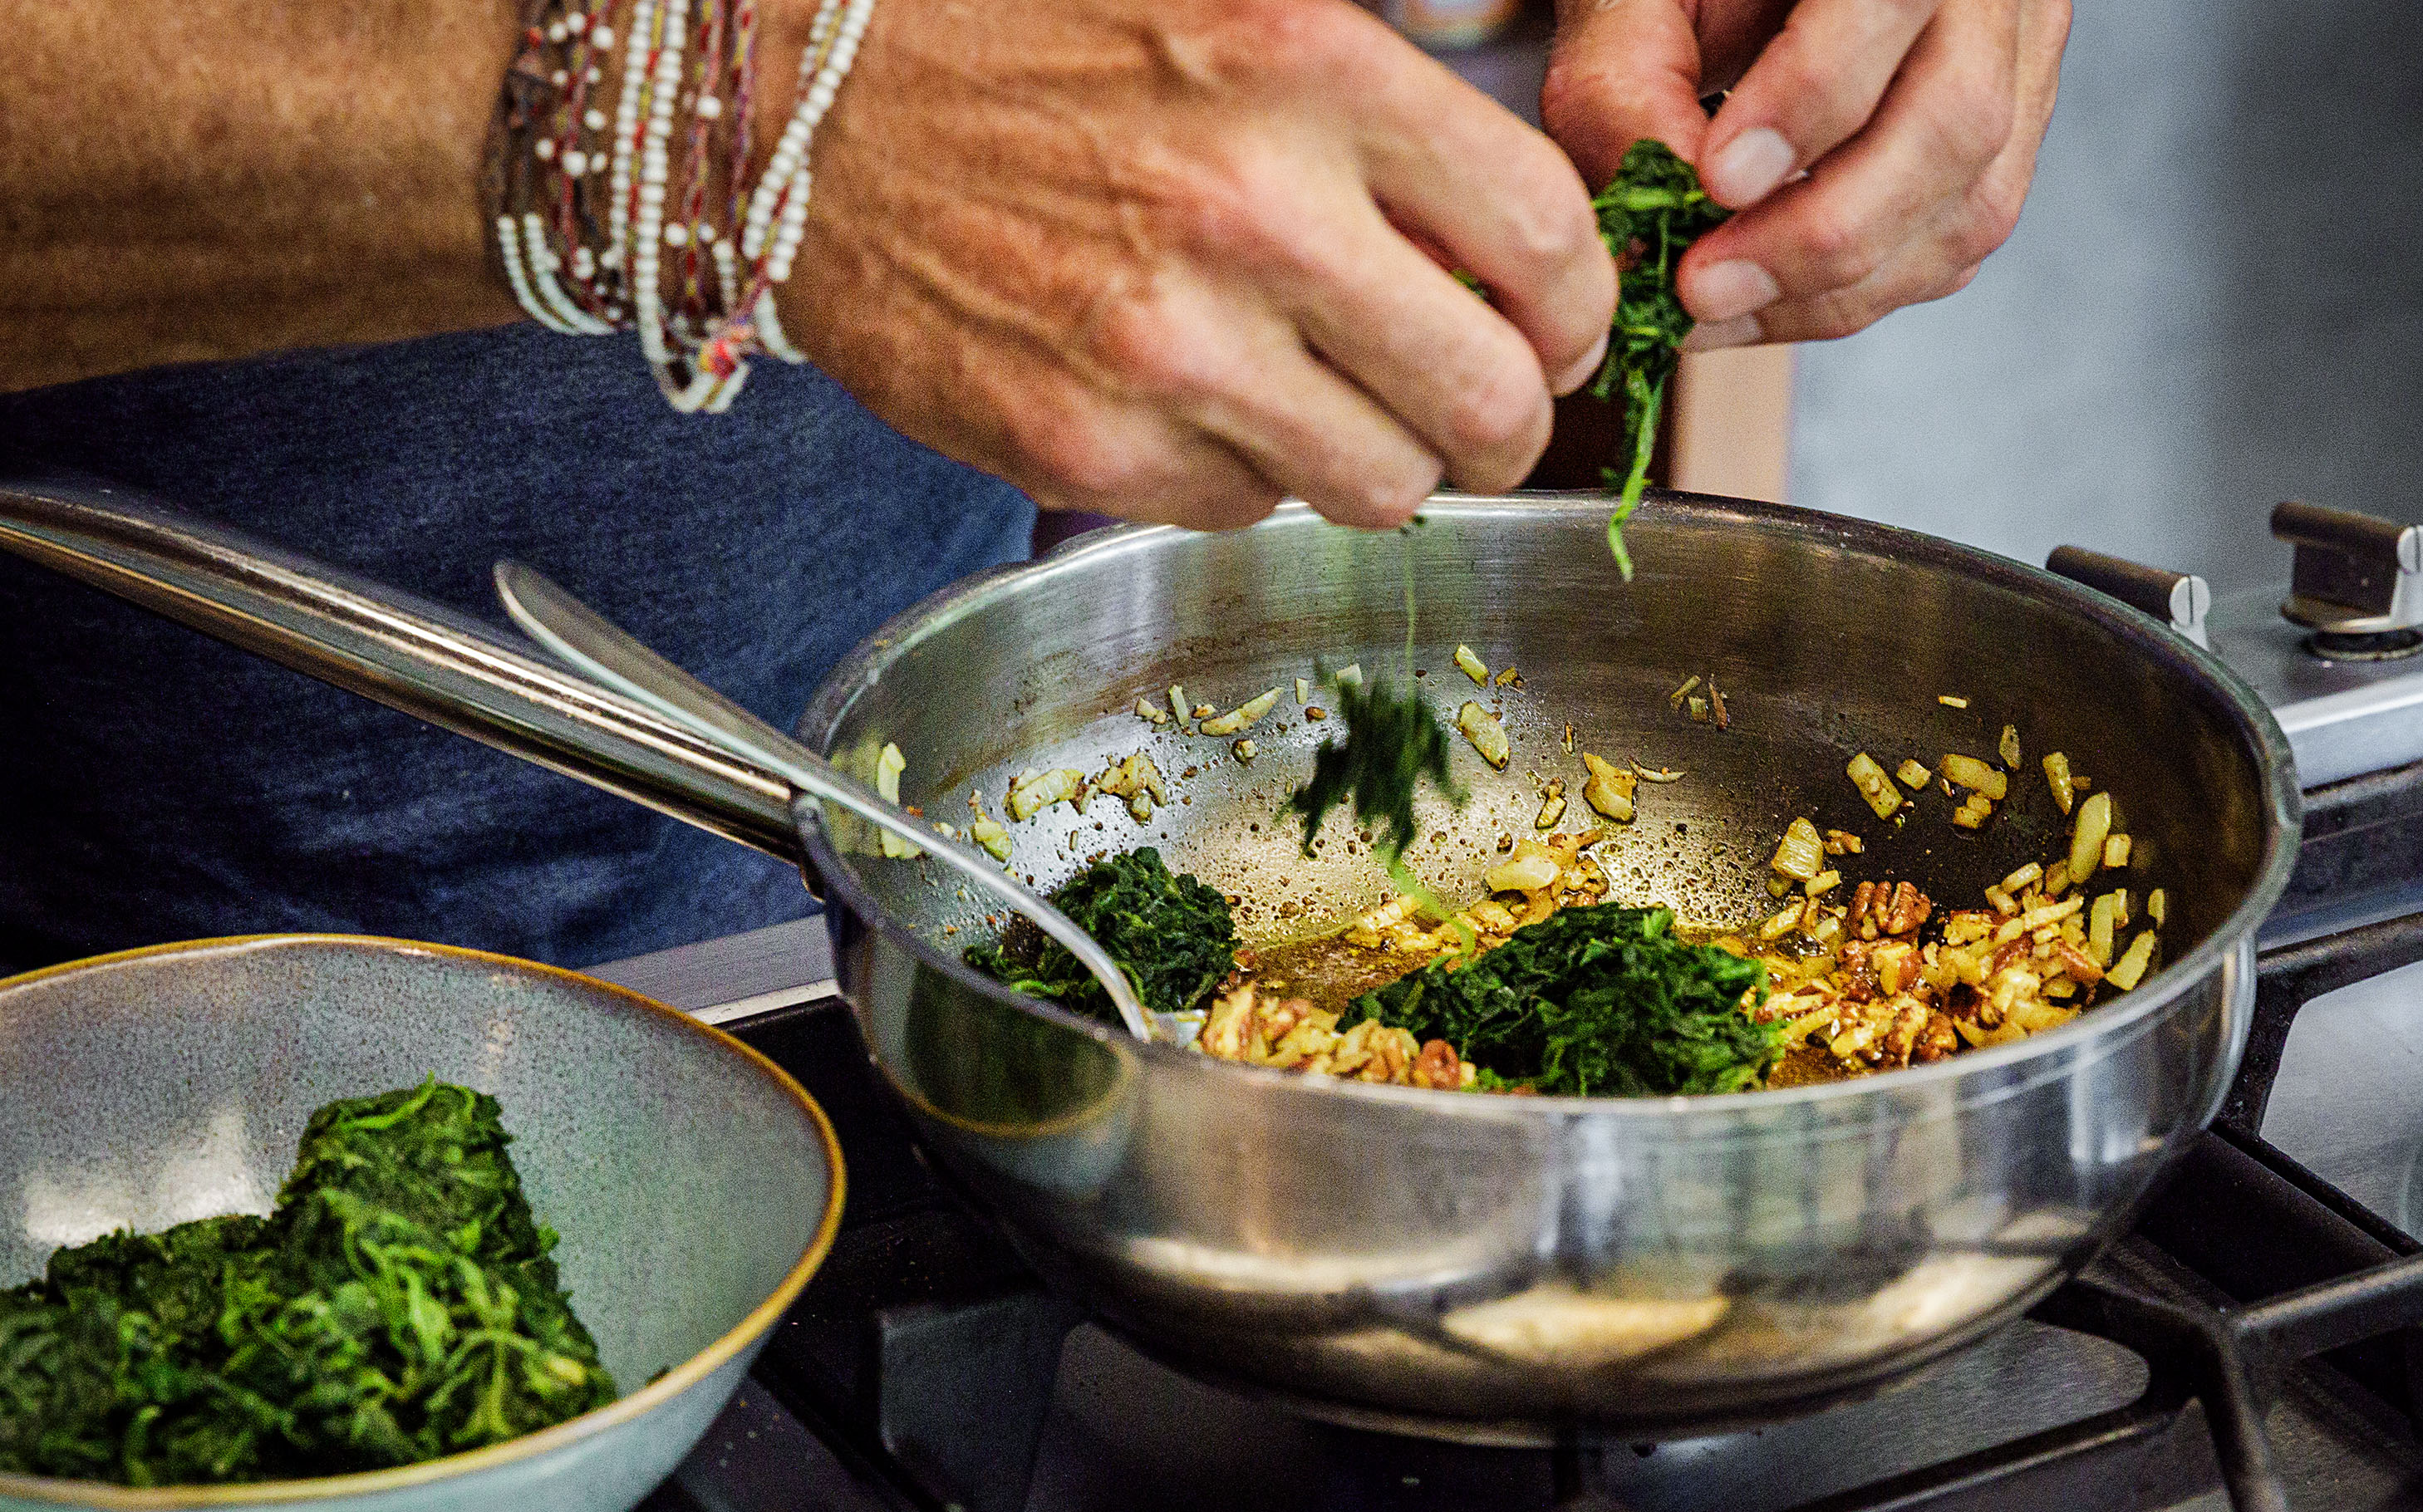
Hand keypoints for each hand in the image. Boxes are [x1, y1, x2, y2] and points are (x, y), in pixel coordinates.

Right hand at [778, 0, 1617, 529]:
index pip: (1543, 237)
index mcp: (1305, 69)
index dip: (1580, 308)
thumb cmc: (1025, 40)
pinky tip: (1197, 401)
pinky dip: (1248, 475)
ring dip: (1384, 462)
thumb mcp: (1231, 3)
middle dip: (1513, 424)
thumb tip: (1508, 249)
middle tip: (1487, 412)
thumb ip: (1382, 108)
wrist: (804, 112)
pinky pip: (1248, 512)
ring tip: (1333, 404)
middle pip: (1489, 397)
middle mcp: (1249, 213)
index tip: (1563, 329)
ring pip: (1382, 486)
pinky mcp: (1084, 449)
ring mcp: (1165, 350)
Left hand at [1542, 0, 2068, 347]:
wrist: (1763, 4)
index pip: (1892, 0)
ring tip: (1718, 307)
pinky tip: (1768, 301)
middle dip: (1818, 233)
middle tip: (1702, 284)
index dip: (1809, 101)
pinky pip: (1955, 249)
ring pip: (1969, 209)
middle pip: (1954, 124)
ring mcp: (2017, 69)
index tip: (1715, 180)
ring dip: (1832, 289)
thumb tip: (1655, 212)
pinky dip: (1856, 295)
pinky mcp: (2010, 146)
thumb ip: (1626, 79)